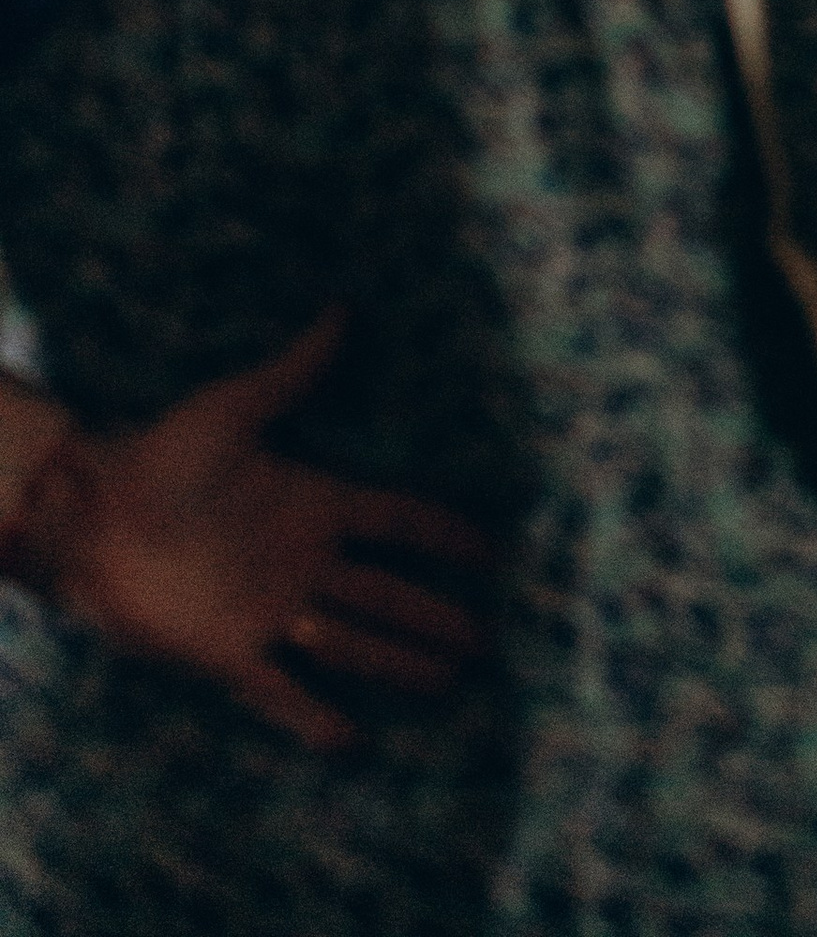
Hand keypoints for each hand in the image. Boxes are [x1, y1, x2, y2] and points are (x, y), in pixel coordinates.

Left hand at [22, 317, 491, 752]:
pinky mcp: (230, 653)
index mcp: (314, 503)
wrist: (92, 515)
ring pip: (351, 642)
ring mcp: (271, 612)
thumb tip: (342, 308)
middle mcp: (304, 563)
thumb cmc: (160, 454)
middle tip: (487, 640)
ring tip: (447, 681)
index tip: (491, 550)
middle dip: (437, 615)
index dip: (444, 536)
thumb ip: (293, 370)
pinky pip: (279, 692)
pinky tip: (349, 739)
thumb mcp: (233, 406)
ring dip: (398, 663)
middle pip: (388, 593)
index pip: (397, 522)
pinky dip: (312, 716)